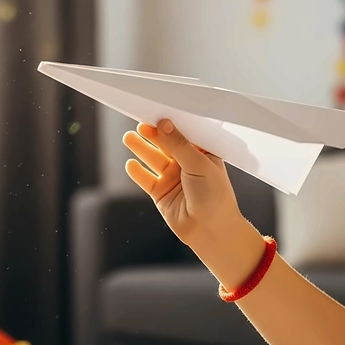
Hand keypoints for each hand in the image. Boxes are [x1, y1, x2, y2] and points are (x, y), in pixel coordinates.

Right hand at [122, 118, 246, 254]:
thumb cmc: (215, 197)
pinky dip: (137, 172)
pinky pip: (146, 179)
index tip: (157, 112)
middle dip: (153, 134)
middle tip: (140, 123)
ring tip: (129, 138)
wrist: (211, 231)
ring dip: (141, 148)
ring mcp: (173, 178)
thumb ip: (179, 144)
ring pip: (153, 159)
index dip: (170, 123)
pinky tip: (131, 164)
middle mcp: (187, 164)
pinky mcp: (161, 193)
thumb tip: (164, 124)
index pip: (183, 133)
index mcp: (202, 153)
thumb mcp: (199, 164)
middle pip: (165, 144)